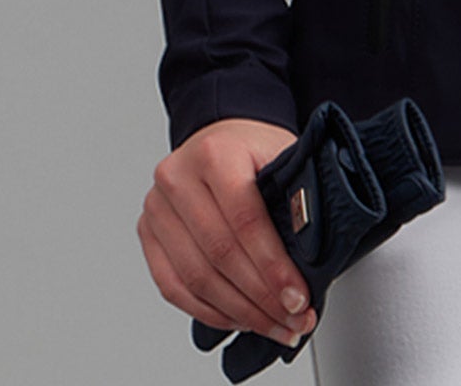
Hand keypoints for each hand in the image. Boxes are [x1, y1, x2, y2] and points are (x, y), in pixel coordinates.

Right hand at [138, 117, 317, 348]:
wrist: (219, 136)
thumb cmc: (252, 149)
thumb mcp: (283, 156)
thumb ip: (296, 197)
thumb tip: (312, 254)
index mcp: (215, 153)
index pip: (245, 220)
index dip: (272, 266)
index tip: (297, 298)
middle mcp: (177, 177)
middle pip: (220, 254)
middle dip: (261, 298)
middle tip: (293, 321)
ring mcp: (157, 206)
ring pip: (196, 278)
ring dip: (239, 312)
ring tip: (272, 326)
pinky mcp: (148, 233)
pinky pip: (173, 287)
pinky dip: (208, 311)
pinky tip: (238, 319)